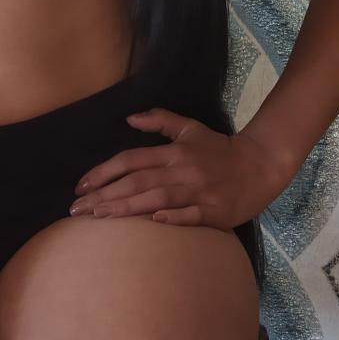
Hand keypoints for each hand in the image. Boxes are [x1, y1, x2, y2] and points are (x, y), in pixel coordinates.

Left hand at [69, 106, 287, 228]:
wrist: (261, 166)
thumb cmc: (220, 150)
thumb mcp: (191, 129)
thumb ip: (161, 121)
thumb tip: (129, 118)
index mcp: (175, 152)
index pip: (131, 160)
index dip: (103, 172)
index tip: (80, 187)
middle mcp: (183, 170)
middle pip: (137, 181)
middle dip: (104, 195)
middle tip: (76, 210)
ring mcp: (199, 191)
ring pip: (158, 197)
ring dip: (127, 207)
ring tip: (99, 217)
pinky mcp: (215, 211)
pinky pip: (191, 215)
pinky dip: (173, 217)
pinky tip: (152, 221)